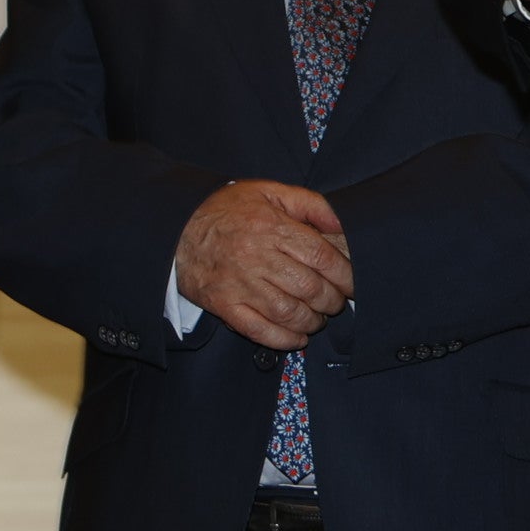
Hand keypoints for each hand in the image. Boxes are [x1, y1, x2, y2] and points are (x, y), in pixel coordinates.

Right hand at [175, 179, 353, 350]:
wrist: (177, 228)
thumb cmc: (228, 209)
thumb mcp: (269, 191)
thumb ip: (310, 205)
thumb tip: (342, 225)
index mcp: (272, 227)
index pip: (321, 258)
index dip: (344, 275)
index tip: (353, 284)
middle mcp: (257, 257)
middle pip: (308, 288)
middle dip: (331, 301)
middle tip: (336, 302)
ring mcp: (239, 284)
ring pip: (287, 312)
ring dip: (311, 321)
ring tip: (318, 318)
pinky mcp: (224, 305)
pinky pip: (258, 329)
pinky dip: (283, 339)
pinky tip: (297, 337)